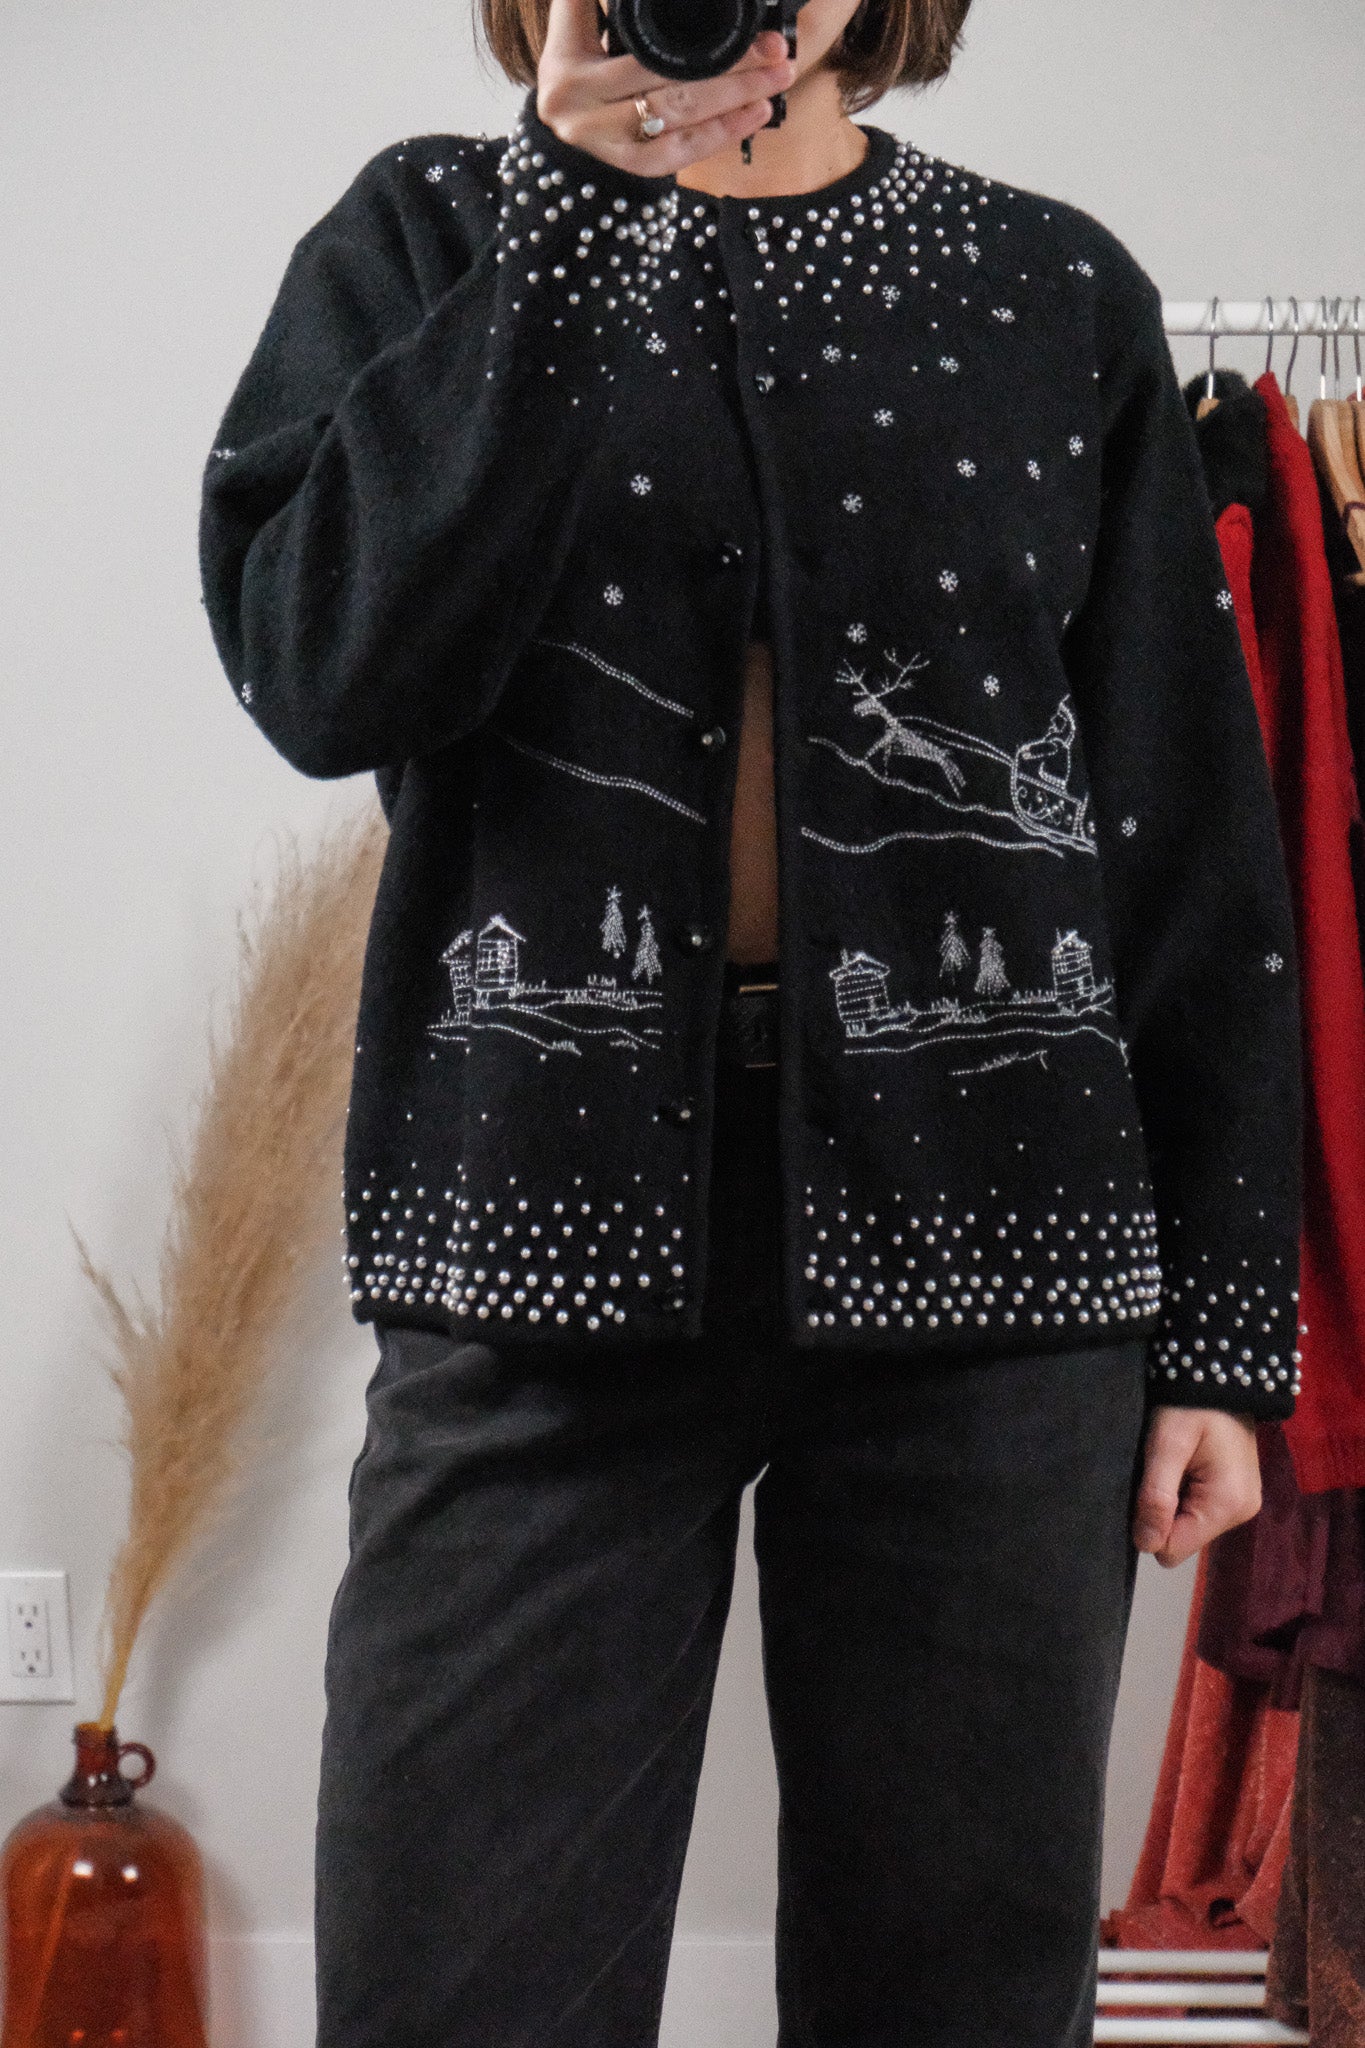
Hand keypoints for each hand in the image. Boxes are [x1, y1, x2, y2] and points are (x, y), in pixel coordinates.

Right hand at [536, 0, 796, 175]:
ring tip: (777, 77)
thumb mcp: (575, 27)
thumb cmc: (578, 71)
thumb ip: (597, 0)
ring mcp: (604, 140)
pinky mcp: (629, 167)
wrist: (560, 143)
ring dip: (736, 96)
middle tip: (775, 48)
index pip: (632, 35)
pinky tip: (755, 114)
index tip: (736, 18)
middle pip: (667, 76)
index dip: (683, 28)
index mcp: (567, 57)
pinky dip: (722, 132)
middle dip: (730, 62)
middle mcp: (579, 102)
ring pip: (680, 115)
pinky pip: (682, 152)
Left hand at [1132, 1406, 1261, 1566]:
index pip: (1174, 1549)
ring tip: (1171, 1465)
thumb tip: (1145, 1545)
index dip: (1150, 1525)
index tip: (1144, 1489)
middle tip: (1158, 1471)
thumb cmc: (1191, 1404)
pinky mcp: (1236, 1494)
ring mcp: (1241, 1505)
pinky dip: (1183, 1493)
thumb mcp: (1166, 1445)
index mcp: (1227, 1505)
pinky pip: (1198, 1511)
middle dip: (1161, 1513)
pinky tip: (1182, 1466)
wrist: (1221, 1373)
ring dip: (1171, 1502)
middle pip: (1182, 1539)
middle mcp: (1241, 1513)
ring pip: (1188, 1526)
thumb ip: (1156, 1496)